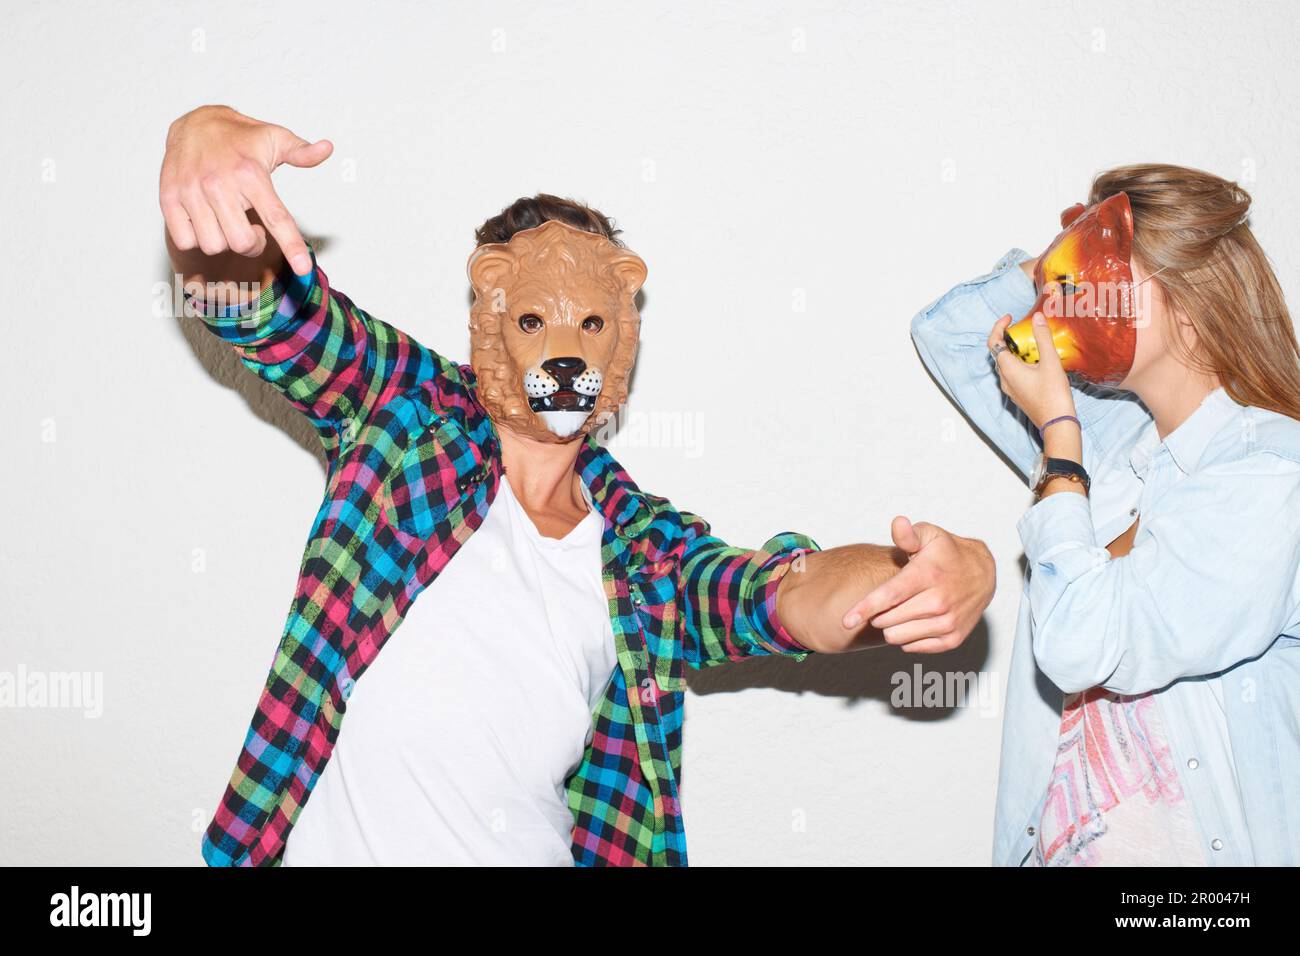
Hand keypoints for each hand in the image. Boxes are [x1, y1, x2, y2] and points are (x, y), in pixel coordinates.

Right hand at [159, 105, 332, 275]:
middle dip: (253, 244)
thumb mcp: (274, 137)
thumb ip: (301, 152)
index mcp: (251, 173)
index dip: (292, 246)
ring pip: (214, 246)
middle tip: (252, 227)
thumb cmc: (240, 137)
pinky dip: (196, 239)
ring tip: (226, 220)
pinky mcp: (169, 198)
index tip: (304, 270)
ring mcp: (192, 191)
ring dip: (224, 241)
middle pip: (243, 243)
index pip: (276, 217)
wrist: (193, 121)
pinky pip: (186, 241)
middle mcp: (220, 183)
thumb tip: (327, 148)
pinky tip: (203, 220)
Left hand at [842, 517, 994, 652]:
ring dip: (891, 626)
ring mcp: (947, 622)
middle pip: (887, 620)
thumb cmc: (948, 553)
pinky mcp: (952, 639)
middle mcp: (938, 601)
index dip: (865, 609)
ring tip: (902, 609)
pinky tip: (915, 620)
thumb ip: (908, 534)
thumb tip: (898, 523)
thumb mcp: (930, 535)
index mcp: (928, 575)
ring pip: (897, 637)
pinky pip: (912, 647)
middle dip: (878, 613)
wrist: (983, 574)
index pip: (890, 595)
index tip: (846, 621)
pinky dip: (907, 636)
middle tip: (890, 600)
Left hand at [988, 310, 1075, 429]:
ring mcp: (1010, 389)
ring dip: (1015, 351)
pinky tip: (1036, 362)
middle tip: (1023, 328)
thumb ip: (1043, 338)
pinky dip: (1020, 363)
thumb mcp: (1050, 362)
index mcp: (1007, 369)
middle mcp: (1004, 379)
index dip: (998, 327)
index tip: (1010, 317)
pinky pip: (1013, 374)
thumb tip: (1037, 317)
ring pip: (1006, 364)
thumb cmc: (1053, 394)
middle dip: (1008, 338)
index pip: (993, 342)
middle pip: (999, 353)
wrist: (1057, 423)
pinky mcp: (1018, 395)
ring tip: (1032, 343)